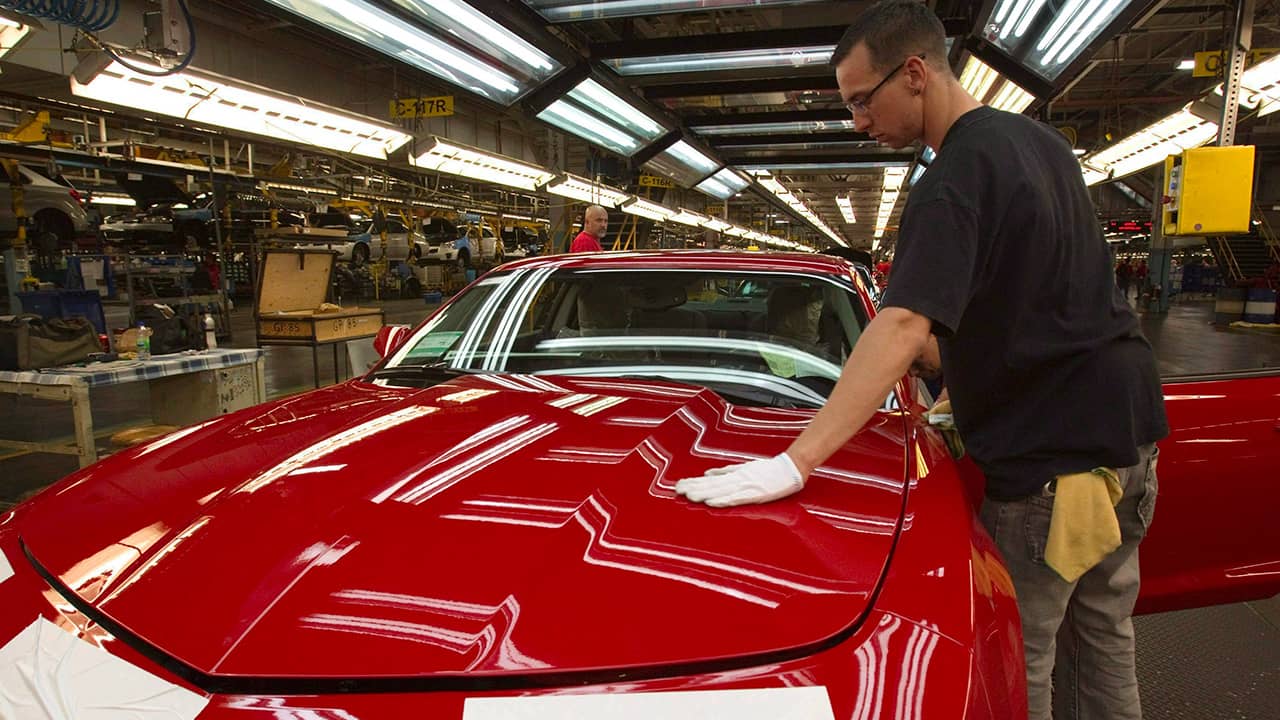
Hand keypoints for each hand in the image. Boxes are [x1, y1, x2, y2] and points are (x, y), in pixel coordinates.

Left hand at [674, 453, 803, 506]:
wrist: (789, 469)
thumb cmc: (768, 470)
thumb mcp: (744, 467)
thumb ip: (725, 471)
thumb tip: (708, 472)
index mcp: (734, 474)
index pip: (709, 479)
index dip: (694, 482)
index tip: (680, 485)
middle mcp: (737, 479)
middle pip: (711, 484)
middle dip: (694, 487)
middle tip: (677, 490)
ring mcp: (745, 486)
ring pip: (720, 491)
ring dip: (704, 493)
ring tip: (689, 496)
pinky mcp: (754, 495)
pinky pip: (736, 498)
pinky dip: (723, 500)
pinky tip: (711, 503)